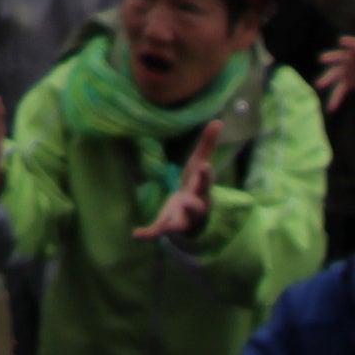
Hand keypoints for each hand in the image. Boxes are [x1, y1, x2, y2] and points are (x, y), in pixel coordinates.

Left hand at [133, 124, 217, 242]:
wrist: (194, 214)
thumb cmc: (196, 184)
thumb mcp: (199, 164)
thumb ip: (207, 144)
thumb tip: (218, 120)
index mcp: (200, 190)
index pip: (204, 182)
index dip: (205, 176)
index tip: (205, 166)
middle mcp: (193, 207)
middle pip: (196, 208)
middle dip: (192, 205)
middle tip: (186, 201)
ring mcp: (180, 217)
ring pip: (179, 224)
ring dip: (173, 225)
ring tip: (166, 228)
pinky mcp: (167, 224)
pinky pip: (158, 231)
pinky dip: (149, 234)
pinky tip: (136, 233)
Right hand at [316, 37, 354, 104]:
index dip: (350, 43)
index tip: (342, 41)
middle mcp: (349, 59)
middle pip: (339, 57)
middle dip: (331, 58)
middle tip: (322, 59)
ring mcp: (346, 71)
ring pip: (334, 74)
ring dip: (326, 79)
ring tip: (318, 84)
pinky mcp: (347, 82)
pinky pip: (339, 90)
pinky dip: (335, 100)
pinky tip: (330, 109)